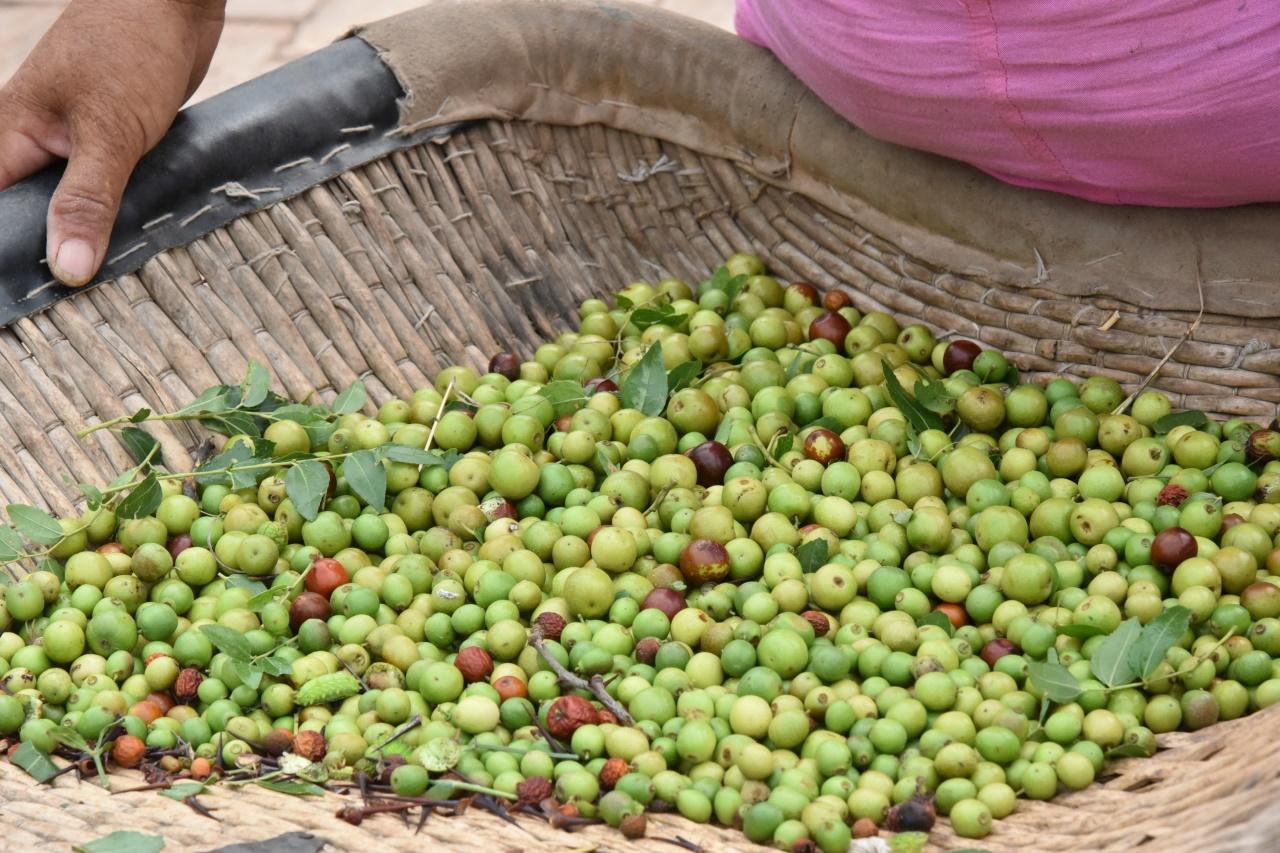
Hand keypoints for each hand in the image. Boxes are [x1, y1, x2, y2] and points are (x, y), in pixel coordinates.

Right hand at [0, 0, 224, 285]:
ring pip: (73, 208)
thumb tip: (66, 267)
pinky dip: (119, 216)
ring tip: (106, 286)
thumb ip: (87, 200)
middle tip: (74, 305)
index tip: (26, 299)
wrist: (175, 5)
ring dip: (91, 237)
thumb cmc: (133, 48)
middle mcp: (34, 142)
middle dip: (51, 255)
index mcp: (10, 135)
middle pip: (30, 218)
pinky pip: (107, 194)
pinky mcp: (113, 147)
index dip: (9, 255)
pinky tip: (136, 244)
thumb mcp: (110, 133)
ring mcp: (74, 144)